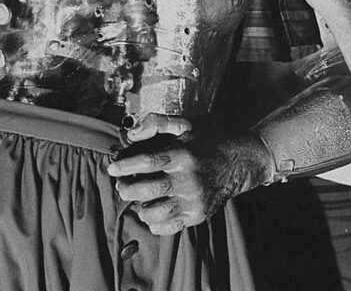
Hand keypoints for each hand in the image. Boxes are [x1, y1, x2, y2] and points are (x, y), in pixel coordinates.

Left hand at [107, 113, 270, 234]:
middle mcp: (187, 179)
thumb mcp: (185, 125)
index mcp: (182, 155)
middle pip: (148, 190)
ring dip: (140, 208)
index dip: (126, 166)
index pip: (146, 162)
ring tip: (137, 200)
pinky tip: (151, 213)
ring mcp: (193, 200)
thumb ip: (157, 123)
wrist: (238, 162)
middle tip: (121, 187)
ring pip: (157, 212)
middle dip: (128, 190)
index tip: (112, 168)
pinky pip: (170, 226)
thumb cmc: (207, 141)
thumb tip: (132, 134)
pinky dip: (156, 223)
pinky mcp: (198, 214)